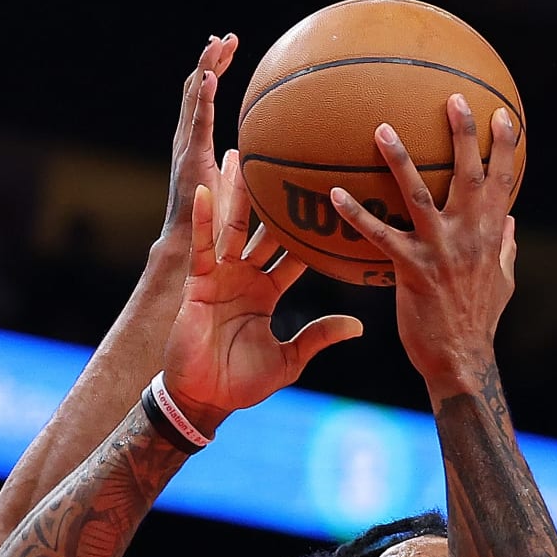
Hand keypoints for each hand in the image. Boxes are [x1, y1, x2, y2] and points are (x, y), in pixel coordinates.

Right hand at [160, 34, 238, 243]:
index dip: (213, 70)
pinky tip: (210, 76)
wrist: (189, 244)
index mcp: (194, 142)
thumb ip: (235, 167)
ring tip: (216, 43)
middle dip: (210, 60)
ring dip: (205, 68)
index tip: (227, 48)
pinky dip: (202, 97)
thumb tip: (246, 152)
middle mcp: (186, 139)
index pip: (202, 98)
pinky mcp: (190, 158)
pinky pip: (198, 122)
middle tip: (225, 38)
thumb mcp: (229, 186)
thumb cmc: (209, 222)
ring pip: (193, 98)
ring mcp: (186, 146)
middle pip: (196, 89)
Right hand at [162, 152, 363, 431]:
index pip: (294, 253)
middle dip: (274, 198)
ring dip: (236, 193)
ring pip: (233, 228)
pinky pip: (202, 247)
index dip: (311, 231)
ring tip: (241, 156)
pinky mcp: (198, 284)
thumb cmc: (241, 382)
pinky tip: (205, 191)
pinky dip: (203, 220)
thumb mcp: (289, 360)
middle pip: (264, 229)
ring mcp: (220, 277)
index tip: (334, 203)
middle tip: (293, 162)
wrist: (204, 399)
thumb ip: (318, 337)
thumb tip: (359, 324)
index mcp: (266, 291)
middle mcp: (244, 277)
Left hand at [330, 95, 519, 390]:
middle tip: (453, 96)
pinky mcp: (411, 270)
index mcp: (492, 233)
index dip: (505, 145)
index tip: (502, 113)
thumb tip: (512, 220)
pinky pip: (379, 236)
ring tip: (381, 128)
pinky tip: (334, 195)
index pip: (503, 180)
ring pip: (419, 195)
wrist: (460, 359)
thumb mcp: (502, 281)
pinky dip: (356, 214)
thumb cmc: (477, 321)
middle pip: (469, 174)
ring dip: (401, 160)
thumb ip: (506, 247)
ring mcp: (441, 251)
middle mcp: (470, 235)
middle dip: (464, 134)